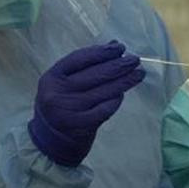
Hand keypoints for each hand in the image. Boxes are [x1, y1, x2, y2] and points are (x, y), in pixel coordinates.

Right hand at [29, 41, 145, 166]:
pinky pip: (105, 109)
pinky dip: (116, 100)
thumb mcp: (63, 83)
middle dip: (118, 65)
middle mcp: (58, 92)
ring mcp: (70, 110)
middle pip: (95, 74)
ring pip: (103, 91)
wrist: (50, 141)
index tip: (120, 48)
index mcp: (52, 77)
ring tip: (138, 74)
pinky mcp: (81, 125)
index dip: (101, 52)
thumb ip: (85, 64)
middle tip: (135, 60)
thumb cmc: (60, 104)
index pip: (80, 58)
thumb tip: (114, 45)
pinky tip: (122, 94)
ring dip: (124, 81)